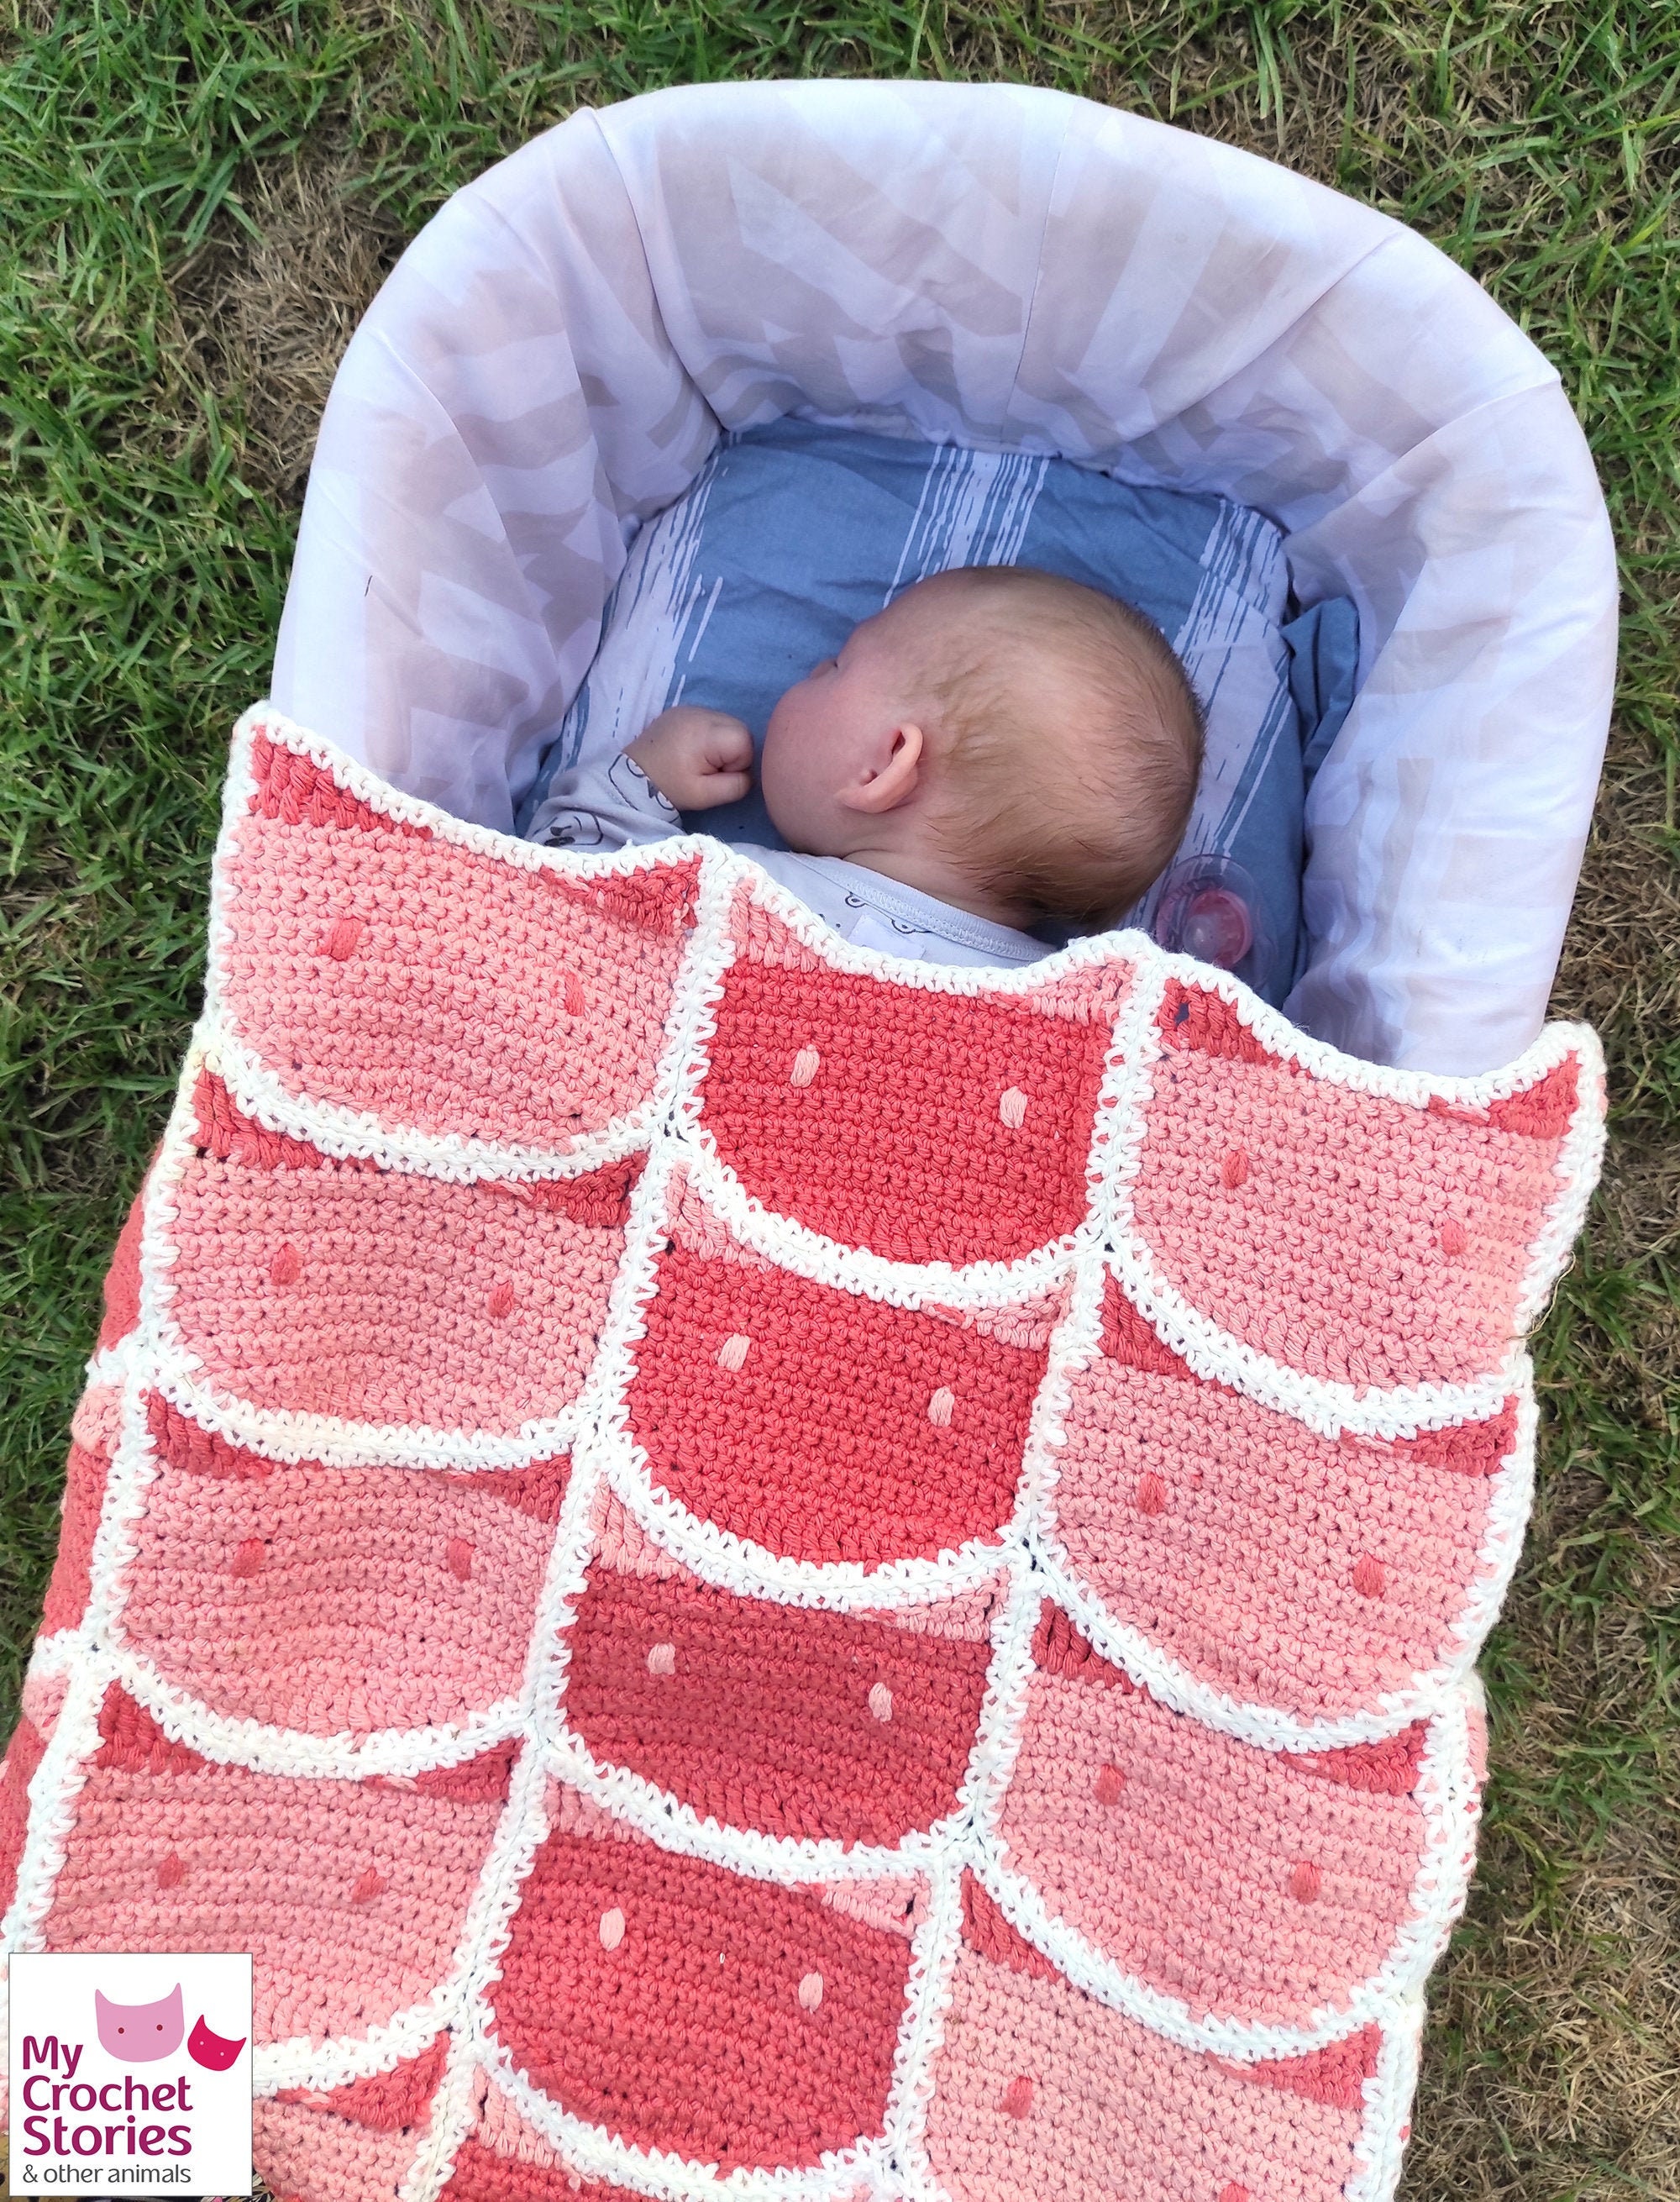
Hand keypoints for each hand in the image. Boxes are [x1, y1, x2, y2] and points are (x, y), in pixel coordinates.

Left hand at [628, 707, 754, 810]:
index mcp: (705, 732)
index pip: (745, 741)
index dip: (738, 762)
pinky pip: (712, 720)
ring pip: (728, 723)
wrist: (631, 777)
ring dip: (722, 743)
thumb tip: (748, 775)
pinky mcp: (683, 710)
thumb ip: (736, 786)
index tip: (716, 775)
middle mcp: (700, 712)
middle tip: (709, 769)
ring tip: (699, 759)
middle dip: (733, 751)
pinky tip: (693, 748)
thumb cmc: (669, 787)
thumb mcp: (705, 796)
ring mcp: (691, 708)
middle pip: (740, 728)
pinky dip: (710, 735)